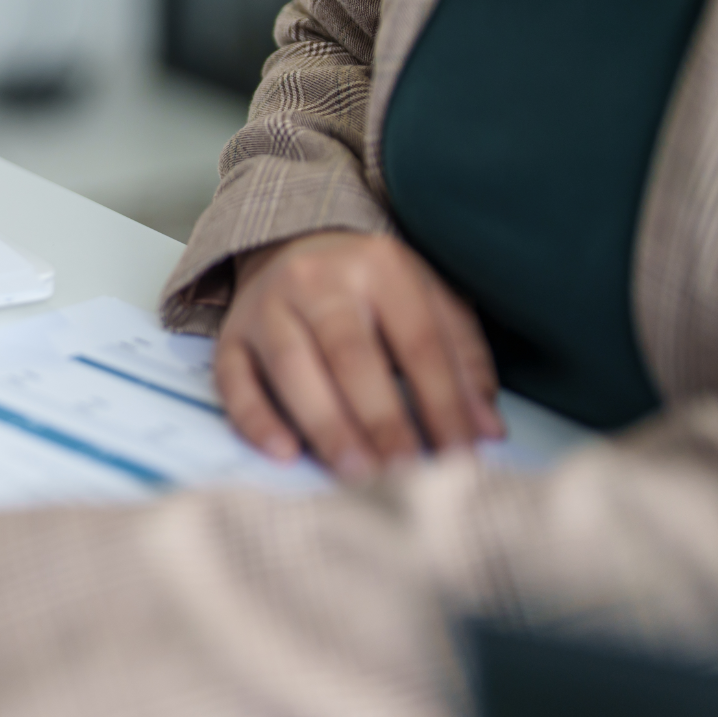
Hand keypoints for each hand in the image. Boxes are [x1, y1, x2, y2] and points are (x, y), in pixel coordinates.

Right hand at [215, 231, 502, 478]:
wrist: (293, 243)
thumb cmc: (372, 287)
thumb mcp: (428, 301)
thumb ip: (461, 360)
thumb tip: (487, 432)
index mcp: (380, 266)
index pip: (417, 342)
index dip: (441, 402)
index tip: (459, 456)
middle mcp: (317, 279)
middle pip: (351, 354)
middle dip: (381, 419)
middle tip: (403, 474)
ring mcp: (267, 305)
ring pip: (292, 366)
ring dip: (325, 424)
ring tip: (356, 473)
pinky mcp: (230, 334)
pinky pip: (234, 378)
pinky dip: (256, 418)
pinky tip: (284, 452)